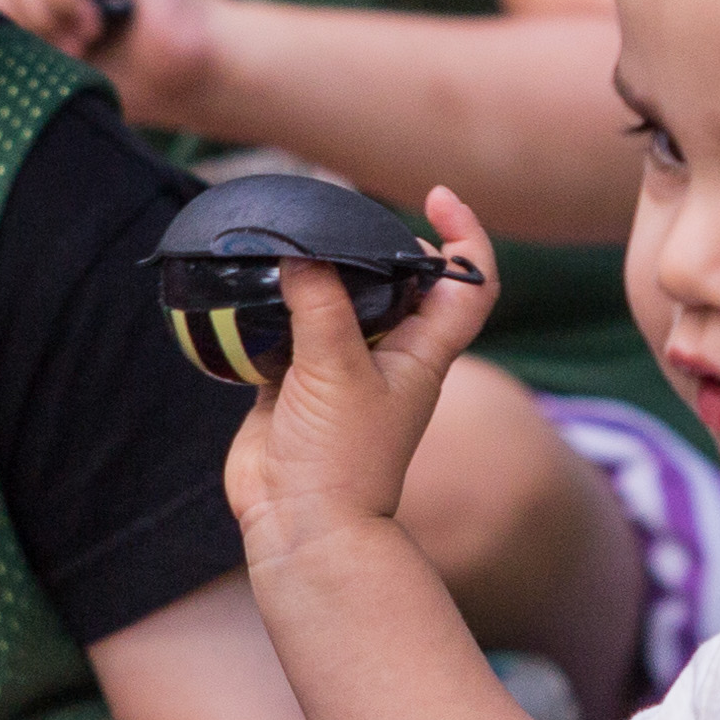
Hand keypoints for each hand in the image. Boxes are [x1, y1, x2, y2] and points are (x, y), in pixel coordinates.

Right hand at [221, 186, 499, 570]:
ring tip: (288, 241)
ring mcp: (340, 370)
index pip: (469, 284)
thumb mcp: (337, 370)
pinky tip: (250, 288)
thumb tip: (299, 250)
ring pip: (339, 303)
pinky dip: (274, 306)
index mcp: (424, 352)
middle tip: (337, 215)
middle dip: (375, 242)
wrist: (300, 523)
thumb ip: (321, 304)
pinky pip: (289, 330)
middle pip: (399, 281)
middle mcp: (389, 356)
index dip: (465, 235)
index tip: (434, 196)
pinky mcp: (294, 383)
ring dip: (318, 272)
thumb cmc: (342, 457)